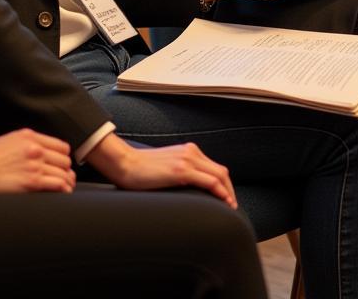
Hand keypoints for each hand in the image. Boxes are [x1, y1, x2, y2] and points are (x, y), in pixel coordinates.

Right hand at [0, 127, 75, 193]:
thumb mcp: (11, 140)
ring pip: (63, 172)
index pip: (61, 146)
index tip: (61, 164)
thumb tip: (42, 150)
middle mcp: (36, 149)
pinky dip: (64, 189)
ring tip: (66, 187)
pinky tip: (63, 192)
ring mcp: (35, 165)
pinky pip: (58, 184)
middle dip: (65, 170)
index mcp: (31, 137)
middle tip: (64, 177)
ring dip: (67, 181)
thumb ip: (29, 142)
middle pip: (64, 160)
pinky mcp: (33, 182)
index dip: (64, 157)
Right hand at [86, 132, 235, 207]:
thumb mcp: (166, 167)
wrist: (124, 163)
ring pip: (218, 175)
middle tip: (232, 206)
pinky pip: (208, 181)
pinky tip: (224, 202)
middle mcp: (191, 152)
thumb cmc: (141, 170)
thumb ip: (180, 172)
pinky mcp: (181, 170)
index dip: (224, 184)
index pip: (214, 167)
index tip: (227, 199)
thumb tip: (189, 189)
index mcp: (188, 150)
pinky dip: (220, 191)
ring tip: (230, 207)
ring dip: (228, 192)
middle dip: (230, 189)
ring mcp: (187, 160)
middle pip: (221, 171)